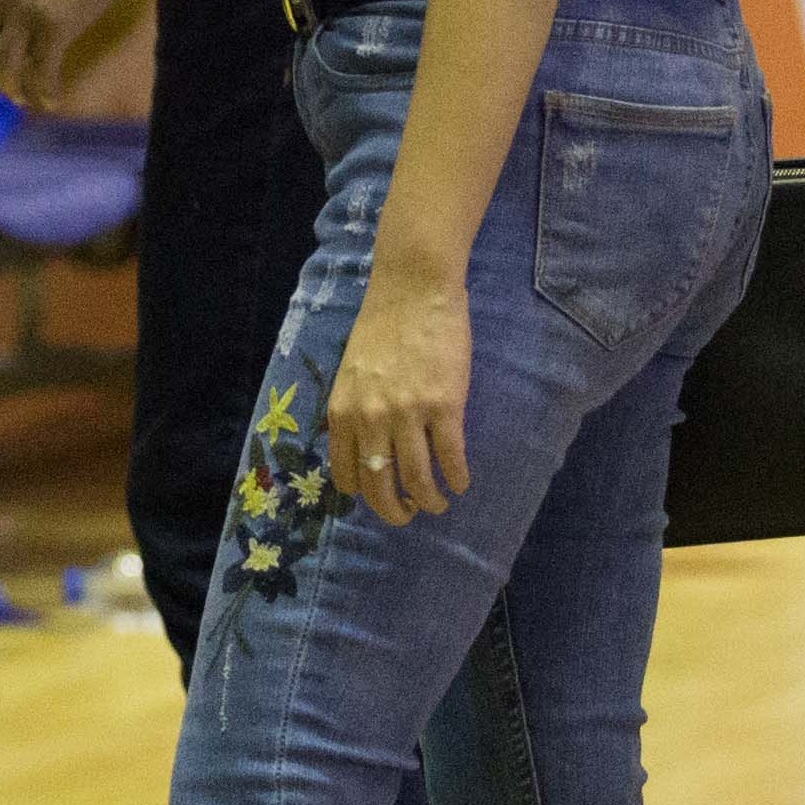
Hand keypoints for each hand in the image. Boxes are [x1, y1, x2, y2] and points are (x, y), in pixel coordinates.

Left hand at [325, 246, 473, 525]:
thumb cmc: (382, 326)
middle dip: (396, 512)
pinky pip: (450, 458)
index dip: (364, 495)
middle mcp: (370, 419)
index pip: (346, 474)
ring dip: (431, 501)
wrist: (413, 289)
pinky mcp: (444, 406)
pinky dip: (457, 479)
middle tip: (410, 515)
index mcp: (343, 411)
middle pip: (380, 487)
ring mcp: (407, 414)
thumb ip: (354, 409)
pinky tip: (461, 482)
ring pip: (418, 481)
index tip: (380, 497)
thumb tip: (362, 447)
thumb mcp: (351, 372)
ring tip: (439, 503)